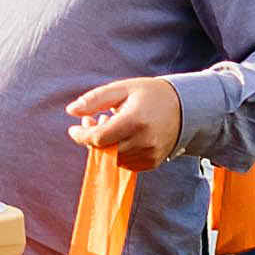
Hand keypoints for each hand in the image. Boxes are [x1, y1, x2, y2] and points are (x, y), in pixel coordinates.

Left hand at [63, 78, 188, 165]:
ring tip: (111, 125)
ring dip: (105, 146)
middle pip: (104, 151)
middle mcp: (143, 141)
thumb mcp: (122, 89)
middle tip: (94, 121)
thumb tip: (70, 111)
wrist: (185, 107)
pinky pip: (126, 164)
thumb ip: (94, 100)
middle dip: (92, 139)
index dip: (81, 136)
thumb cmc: (149, 95)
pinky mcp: (153, 162)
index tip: (74, 129)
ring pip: (113, 160)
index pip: (99, 138)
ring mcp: (149, 154)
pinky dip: (118, 154)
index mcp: (134, 120)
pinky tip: (122, 137)